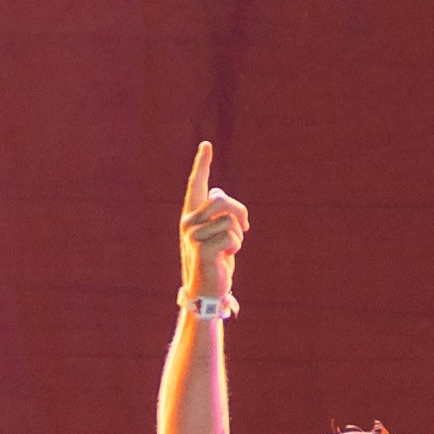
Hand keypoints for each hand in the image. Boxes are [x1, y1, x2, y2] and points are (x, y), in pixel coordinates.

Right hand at [179, 131, 246, 317]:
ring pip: (230, 220)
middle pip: (223, 200)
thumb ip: (218, 212)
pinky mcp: (202, 249)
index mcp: (192, 214)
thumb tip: (217, 192)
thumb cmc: (215, 259)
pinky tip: (225, 258)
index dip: (202, 164)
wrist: (207, 288)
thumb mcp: (217, 232)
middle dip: (241, 213)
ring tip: (228, 249)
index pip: (197, 184)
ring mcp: (193, 236)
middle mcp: (189, 222)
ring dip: (238, 235)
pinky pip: (232, 238)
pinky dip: (236, 248)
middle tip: (245, 229)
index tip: (206, 145)